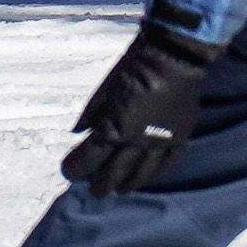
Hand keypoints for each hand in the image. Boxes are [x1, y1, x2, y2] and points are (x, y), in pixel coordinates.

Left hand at [65, 12, 222, 196]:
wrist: (175, 55)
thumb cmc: (135, 64)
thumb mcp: (106, 86)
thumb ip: (92, 112)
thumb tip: (77, 132)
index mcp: (114, 127)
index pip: (90, 156)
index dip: (77, 166)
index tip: (68, 171)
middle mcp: (137, 141)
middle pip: (114, 171)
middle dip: (100, 183)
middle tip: (93, 190)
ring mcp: (159, 142)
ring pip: (141, 173)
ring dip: (127, 184)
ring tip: (118, 190)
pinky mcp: (178, 138)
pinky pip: (166, 163)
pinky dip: (154, 172)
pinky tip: (146, 177)